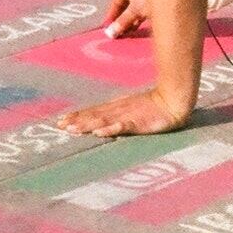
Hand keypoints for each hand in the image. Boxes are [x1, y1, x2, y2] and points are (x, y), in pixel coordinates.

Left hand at [58, 91, 189, 137]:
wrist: (174, 100)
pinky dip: (110, 129)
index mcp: (116, 107)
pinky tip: (100, 133)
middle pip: (93, 116)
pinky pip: (122, 127)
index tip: (61, 121)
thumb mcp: (132, 107)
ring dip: (87, 125)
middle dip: (76, 121)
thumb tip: (103, 120)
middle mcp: (118, 111)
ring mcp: (128, 116)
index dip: (77, 116)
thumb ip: (118, 112)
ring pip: (103, 121)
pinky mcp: (138, 123)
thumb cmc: (154, 105)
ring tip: (72, 130)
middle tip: (59, 126)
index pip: (93, 111)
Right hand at [100, 0, 151, 36]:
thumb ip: (123, 22)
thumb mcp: (135, 11)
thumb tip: (110, 33)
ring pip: (136, 9)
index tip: (108, 26)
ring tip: (129, 32)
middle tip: (118, 32)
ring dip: (132, 20)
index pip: (116, 0)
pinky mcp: (158, 2)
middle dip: (122, 18)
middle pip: (126, 5)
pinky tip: (142, 28)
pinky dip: (141, 20)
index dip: (112, 13)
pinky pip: (144, 12)